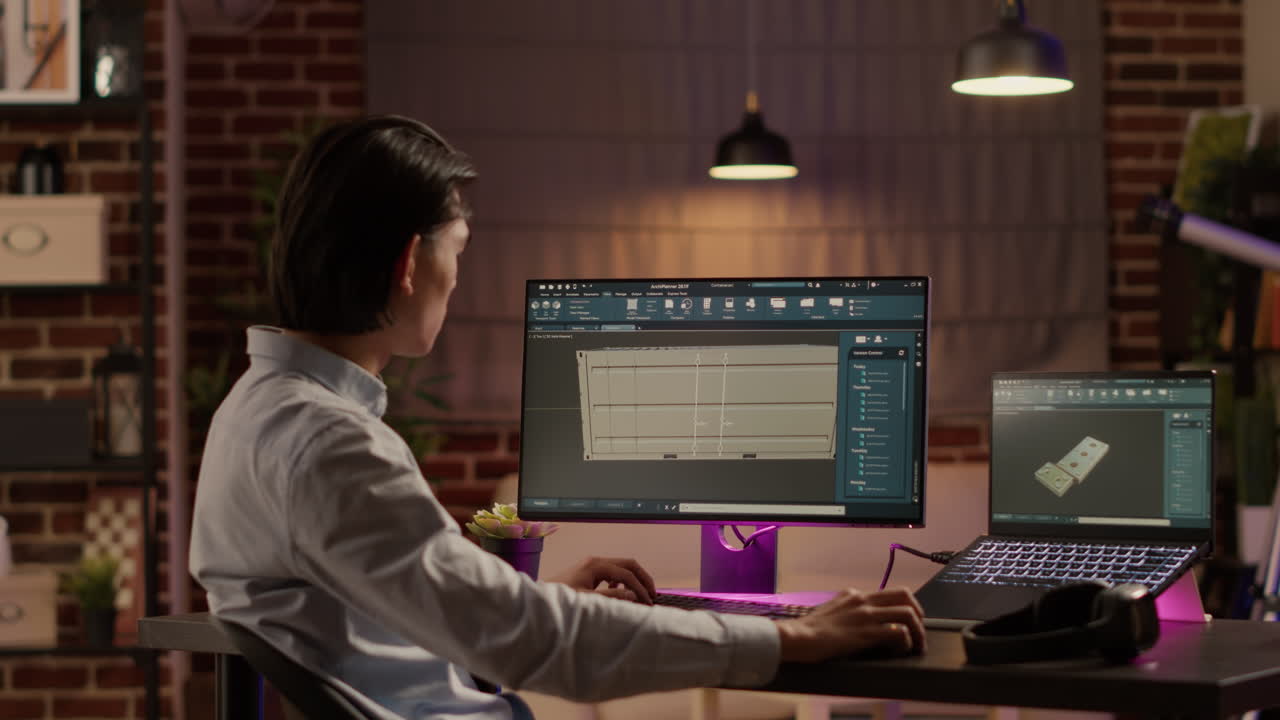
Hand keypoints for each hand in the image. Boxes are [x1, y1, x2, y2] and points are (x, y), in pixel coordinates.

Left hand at [549, 556, 655, 604]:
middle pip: (628, 564)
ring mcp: (591, 565)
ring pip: (621, 567)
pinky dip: (621, 581)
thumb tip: (634, 596)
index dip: (639, 588)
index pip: (626, 574)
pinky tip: (619, 593)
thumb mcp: (588, 601)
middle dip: (642, 578)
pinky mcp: (588, 572)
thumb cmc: (560, 600)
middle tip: (652, 594)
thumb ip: (612, 598)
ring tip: (640, 595)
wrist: (540, 601)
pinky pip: (612, 572)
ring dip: (633, 579)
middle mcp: (595, 561)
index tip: (648, 602)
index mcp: (596, 565)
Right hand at [774, 587, 925, 661]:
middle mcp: (862, 600)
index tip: (907, 621)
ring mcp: (866, 615)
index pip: (888, 593)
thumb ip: (846, 611)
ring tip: (917, 645)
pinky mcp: (866, 633)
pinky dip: (906, 643)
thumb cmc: (808, 630)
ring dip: (918, 631)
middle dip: (918, 613)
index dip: (904, 606)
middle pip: (905, 595)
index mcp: (853, 594)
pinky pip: (898, 633)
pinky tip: (901, 651)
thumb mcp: (829, 611)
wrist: (798, 637)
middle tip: (919, 630)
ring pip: (907, 614)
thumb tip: (856, 622)